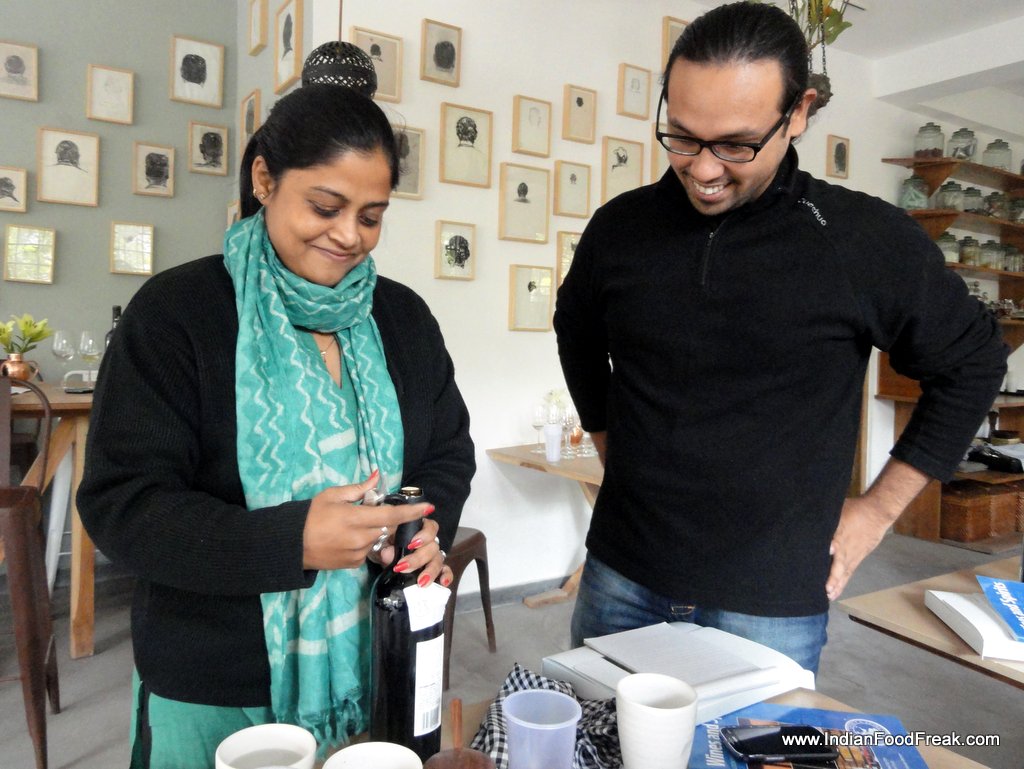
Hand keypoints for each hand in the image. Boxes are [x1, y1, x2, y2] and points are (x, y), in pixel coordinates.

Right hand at [303, 471, 433, 569]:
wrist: (292, 545)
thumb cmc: (310, 516)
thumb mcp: (332, 495)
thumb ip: (358, 489)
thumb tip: (377, 476)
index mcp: (356, 518)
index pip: (392, 515)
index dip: (412, 512)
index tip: (429, 507)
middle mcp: (360, 538)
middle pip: (389, 527)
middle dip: (391, 519)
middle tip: (374, 511)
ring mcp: (358, 554)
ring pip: (379, 539)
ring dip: (376, 531)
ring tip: (356, 524)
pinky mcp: (354, 564)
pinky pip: (369, 550)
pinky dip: (366, 542)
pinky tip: (349, 538)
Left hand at [389, 516, 453, 588]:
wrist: (381, 557)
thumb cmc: (384, 545)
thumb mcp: (382, 544)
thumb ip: (386, 546)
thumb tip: (387, 553)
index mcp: (418, 529)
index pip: (430, 527)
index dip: (424, 535)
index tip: (411, 544)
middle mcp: (429, 541)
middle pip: (432, 546)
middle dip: (418, 558)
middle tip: (403, 567)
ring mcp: (433, 555)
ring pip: (438, 560)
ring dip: (430, 571)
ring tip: (421, 582)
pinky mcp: (436, 568)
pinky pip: (445, 571)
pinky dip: (446, 576)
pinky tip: (442, 582)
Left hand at [827, 458, 929, 600]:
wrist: (877, 514)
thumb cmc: (853, 510)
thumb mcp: (838, 510)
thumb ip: (825, 518)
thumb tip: (807, 519)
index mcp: (842, 534)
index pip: (836, 543)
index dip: (832, 548)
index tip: (828, 553)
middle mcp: (847, 548)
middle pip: (840, 564)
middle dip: (833, 576)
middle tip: (826, 589)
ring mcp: (853, 555)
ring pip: (844, 572)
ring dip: (836, 584)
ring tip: (828, 596)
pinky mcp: (857, 559)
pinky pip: (848, 573)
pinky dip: (841, 583)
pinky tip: (834, 593)